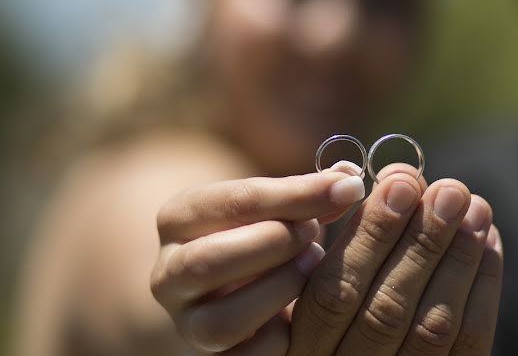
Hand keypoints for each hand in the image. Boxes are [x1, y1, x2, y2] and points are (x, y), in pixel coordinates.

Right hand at [151, 162, 366, 353]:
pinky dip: (279, 337)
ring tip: (313, 267)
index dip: (297, 194)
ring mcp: (186, 322)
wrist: (238, 288)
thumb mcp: (277, 206)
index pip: (234, 201)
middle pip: (208, 260)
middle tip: (316, 234)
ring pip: (219, 321)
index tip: (347, 188)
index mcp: (180, 218)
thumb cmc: (264, 234)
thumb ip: (310, 193)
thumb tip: (348, 179)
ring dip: (278, 290)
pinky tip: (302, 312)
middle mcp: (169, 272)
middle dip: (275, 243)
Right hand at [288, 165, 502, 355]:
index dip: (370, 234)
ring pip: (432, 327)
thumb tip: (401, 176)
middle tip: (450, 190)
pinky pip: (469, 345)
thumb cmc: (336, 309)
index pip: (334, 291)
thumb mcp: (313, 278)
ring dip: (458, 259)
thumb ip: (348, 236)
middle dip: (423, 241)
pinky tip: (486, 240)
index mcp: (300, 345)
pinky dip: (483, 286)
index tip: (400, 183)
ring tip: (475, 206)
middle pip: (387, 310)